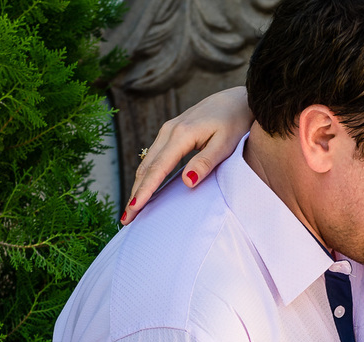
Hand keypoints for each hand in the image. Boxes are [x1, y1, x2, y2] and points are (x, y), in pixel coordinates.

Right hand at [122, 86, 253, 222]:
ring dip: (138, 185)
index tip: (133, 209)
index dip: (144, 191)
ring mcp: (168, 130)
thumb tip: (187, 182)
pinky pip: (153, 157)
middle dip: (135, 194)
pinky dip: (146, 175)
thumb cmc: (235, 122)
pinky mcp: (171, 132)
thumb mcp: (226, 144)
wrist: (237, 99)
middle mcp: (168, 131)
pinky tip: (144, 188)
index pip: (158, 169)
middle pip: (146, 167)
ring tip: (131, 209)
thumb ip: (206, 162)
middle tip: (125, 219)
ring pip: (147, 162)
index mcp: (181, 135)